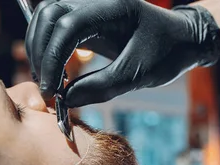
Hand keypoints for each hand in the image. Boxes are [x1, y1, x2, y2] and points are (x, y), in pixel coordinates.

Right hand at [25, 0, 219, 106]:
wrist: (180, 39)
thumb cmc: (166, 53)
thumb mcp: (138, 75)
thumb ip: (101, 87)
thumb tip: (65, 99)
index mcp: (113, 8)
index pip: (67, 26)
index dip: (53, 59)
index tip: (52, 90)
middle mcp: (95, 0)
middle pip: (49, 14)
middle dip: (40, 51)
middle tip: (47, 86)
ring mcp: (88, 6)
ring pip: (45, 16)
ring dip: (39, 47)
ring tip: (48, 79)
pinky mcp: (84, 17)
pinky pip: (53, 24)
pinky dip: (46, 46)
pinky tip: (54, 71)